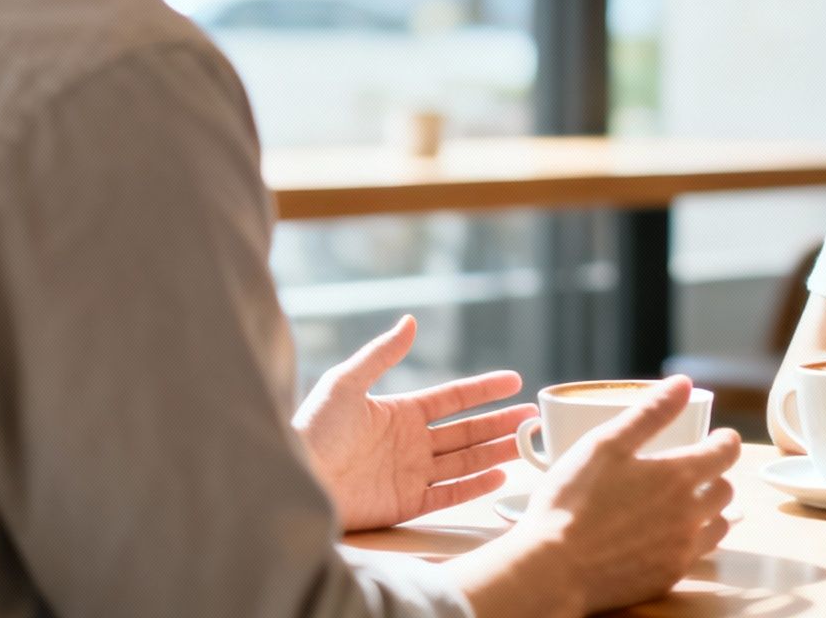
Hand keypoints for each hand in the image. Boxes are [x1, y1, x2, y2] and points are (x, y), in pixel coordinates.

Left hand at [293, 315, 534, 530]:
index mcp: (399, 413)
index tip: (514, 381)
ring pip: (463, 461)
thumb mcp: (346, 383)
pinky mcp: (404, 504)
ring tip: (525, 443)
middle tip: (532, 417)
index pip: (452, 399)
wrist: (294, 475)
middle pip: (466, 431)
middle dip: (499, 423)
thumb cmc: (313, 427)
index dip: (483, 390)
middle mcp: (410, 443)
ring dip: (495, 452)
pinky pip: (447, 494)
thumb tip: (410, 320)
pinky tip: (499, 476)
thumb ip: (382, 353)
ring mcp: (409, 474)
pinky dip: (474, 486)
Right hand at [497, 376, 741, 615]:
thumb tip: (682, 383)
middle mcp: (690, 515)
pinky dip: (688, 541)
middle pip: (725, 490)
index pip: (726, 452)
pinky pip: (694, 555)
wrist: (554, 569)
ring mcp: (681, 550)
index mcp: (679, 476)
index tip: (716, 437)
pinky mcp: (667, 577)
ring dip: (708, 511)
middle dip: (714, 475)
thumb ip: (650, 412)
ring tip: (680, 504)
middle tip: (692, 470)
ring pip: (717, 526)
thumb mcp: (606, 443)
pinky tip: (661, 536)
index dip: (724, 440)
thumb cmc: (574, 501)